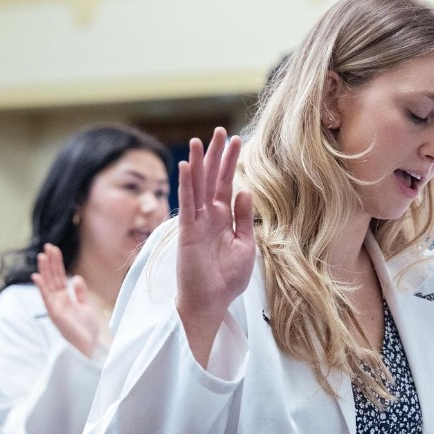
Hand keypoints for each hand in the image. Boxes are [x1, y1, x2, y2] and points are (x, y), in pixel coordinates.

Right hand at [32, 243, 104, 357]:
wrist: (89, 345)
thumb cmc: (86, 329)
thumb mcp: (85, 306)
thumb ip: (79, 293)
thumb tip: (75, 278)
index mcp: (65, 299)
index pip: (59, 277)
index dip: (57, 264)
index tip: (54, 250)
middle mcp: (58, 301)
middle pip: (52, 278)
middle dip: (50, 262)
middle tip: (48, 246)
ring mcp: (55, 307)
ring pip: (48, 284)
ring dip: (45, 270)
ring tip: (42, 256)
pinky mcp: (55, 314)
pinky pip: (46, 298)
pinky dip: (41, 287)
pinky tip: (37, 276)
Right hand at [176, 128, 255, 365]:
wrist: (212, 303)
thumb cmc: (227, 279)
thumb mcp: (245, 245)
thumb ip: (243, 218)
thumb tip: (245, 190)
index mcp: (223, 218)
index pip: (227, 184)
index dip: (231, 162)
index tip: (237, 140)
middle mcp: (209, 216)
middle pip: (212, 178)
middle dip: (216, 155)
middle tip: (220, 131)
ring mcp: (197, 222)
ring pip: (198, 186)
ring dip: (199, 163)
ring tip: (200, 139)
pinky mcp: (188, 232)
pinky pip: (188, 204)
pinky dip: (188, 185)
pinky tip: (188, 166)